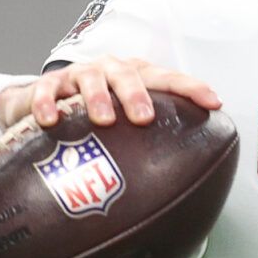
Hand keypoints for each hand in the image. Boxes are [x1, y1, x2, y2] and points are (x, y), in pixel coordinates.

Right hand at [0, 58, 220, 131]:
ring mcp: (79, 76)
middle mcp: (110, 70)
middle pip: (128, 75)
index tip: (213, 102)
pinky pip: (47, 91)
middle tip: (144, 118)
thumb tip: (188, 187)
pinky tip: (50, 120)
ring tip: (103, 120)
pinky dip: (49, 104)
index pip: (168, 79)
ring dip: (98, 98)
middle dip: (137, 95)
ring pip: (90, 79)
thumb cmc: (96, 115)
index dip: (191, 88)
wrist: (44, 102)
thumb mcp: (126, 123)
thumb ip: (151, 144)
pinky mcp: (49, 84)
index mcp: (137, 76)